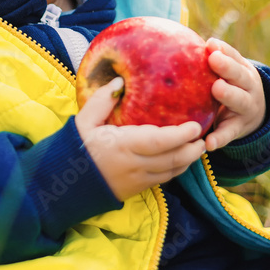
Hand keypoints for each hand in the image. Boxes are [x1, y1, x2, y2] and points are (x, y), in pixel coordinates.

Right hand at [75, 78, 205, 200]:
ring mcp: (137, 180)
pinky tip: (181, 159)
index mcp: (123, 145)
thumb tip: (120, 81)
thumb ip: (102, 100)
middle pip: (173, 159)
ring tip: (198, 146)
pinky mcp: (137, 189)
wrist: (65, 182)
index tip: (195, 126)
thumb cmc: (76, 147)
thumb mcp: (84, 120)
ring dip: (188, 160)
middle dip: (192, 149)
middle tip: (204, 136)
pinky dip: (176, 169)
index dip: (181, 135)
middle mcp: (134, 165)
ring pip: (171, 172)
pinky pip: (164, 180)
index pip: (160, 142)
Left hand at [204, 38, 265, 151]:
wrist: (254, 113)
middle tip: (214, 60)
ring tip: (217, 89)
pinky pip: (229, 133)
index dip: (224, 51)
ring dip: (229, 95)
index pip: (235, 57)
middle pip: (240, 76)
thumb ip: (217, 57)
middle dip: (228, 67)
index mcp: (243, 70)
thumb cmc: (231, 85)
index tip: (211, 45)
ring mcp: (246, 108)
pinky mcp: (238, 128)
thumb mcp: (230, 71)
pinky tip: (209, 143)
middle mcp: (248, 87)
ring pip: (240, 101)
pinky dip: (220, 138)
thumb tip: (201, 41)